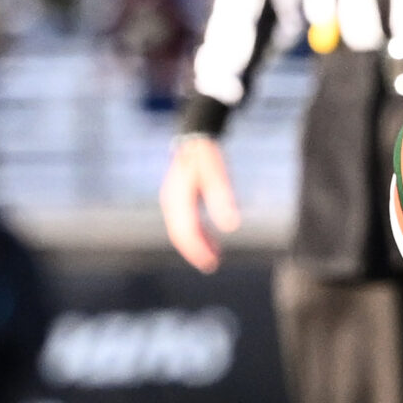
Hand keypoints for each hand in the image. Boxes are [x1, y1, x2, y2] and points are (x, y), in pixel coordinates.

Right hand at [159, 136, 239, 272]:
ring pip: (181, 230)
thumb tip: (232, 226)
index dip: (197, 250)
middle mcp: (171, 202)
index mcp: (178, 199)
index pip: (184, 232)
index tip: (211, 263)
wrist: (196, 136)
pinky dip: (197, 234)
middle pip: (180, 234)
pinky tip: (212, 241)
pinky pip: (184, 223)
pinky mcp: (179, 199)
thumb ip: (223, 198)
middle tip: (212, 266)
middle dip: (195, 252)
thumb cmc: (207, 155)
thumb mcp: (218, 175)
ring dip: (197, 245)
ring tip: (215, 257)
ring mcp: (172, 201)